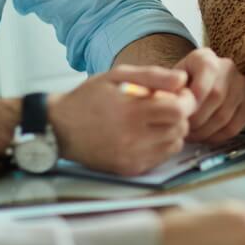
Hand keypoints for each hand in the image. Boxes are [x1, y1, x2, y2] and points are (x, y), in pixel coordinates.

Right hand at [49, 64, 196, 175]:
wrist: (59, 128)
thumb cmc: (89, 97)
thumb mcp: (118, 75)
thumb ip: (153, 75)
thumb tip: (183, 80)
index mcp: (131, 111)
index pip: (178, 110)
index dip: (184, 100)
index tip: (179, 95)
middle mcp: (132, 138)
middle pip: (180, 128)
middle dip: (179, 115)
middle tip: (167, 106)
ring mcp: (131, 157)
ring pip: (175, 144)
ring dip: (172, 130)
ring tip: (155, 120)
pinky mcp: (129, 169)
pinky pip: (161, 157)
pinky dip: (161, 144)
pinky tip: (146, 134)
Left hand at [174, 48, 244, 143]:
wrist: (190, 92)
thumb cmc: (177, 89)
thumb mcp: (167, 83)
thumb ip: (168, 88)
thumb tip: (174, 98)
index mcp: (205, 57)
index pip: (208, 69)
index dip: (197, 91)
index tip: (184, 110)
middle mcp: (228, 67)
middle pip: (217, 96)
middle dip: (196, 118)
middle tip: (183, 129)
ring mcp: (242, 85)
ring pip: (225, 114)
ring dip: (205, 131)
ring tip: (191, 135)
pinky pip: (236, 126)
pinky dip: (218, 137)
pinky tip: (205, 137)